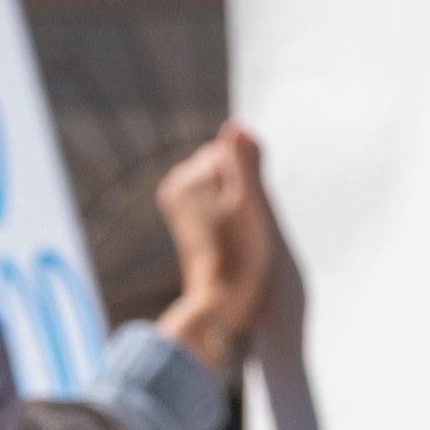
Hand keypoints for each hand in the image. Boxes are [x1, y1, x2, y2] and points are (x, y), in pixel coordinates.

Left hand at [149, 123, 278, 377]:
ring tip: (239, 233)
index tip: (249, 211)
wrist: (225, 302)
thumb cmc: (242, 257)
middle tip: (245, 225)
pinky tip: (232, 236)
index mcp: (188, 178)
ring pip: (223, 184)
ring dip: (238, 203)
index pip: (231, 153)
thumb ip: (244, 162)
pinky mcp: (189, 219)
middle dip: (241, 188)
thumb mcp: (251, 205)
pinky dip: (229, 213)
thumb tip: (236, 127)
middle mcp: (178, 185)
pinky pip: (217, 200)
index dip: (250, 180)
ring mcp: (180, 203)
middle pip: (224, 166)